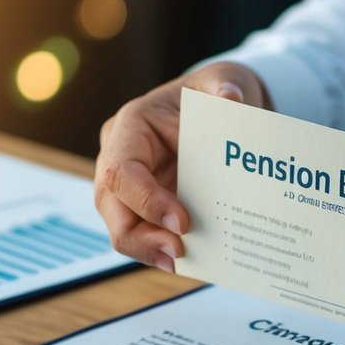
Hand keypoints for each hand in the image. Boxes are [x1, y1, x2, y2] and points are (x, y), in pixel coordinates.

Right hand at [94, 62, 269, 269]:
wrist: (219, 110)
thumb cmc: (214, 94)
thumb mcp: (223, 82)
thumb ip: (225, 87)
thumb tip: (232, 101)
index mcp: (131, 127)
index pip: (121, 171)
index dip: (145, 200)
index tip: (183, 221)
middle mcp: (120, 158)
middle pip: (112, 208)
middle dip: (142, 238)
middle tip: (179, 254)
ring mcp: (130, 187)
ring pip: (124, 229)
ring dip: (153, 250)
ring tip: (187, 262)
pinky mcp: (146, 208)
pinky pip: (147, 235)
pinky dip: (167, 251)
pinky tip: (196, 260)